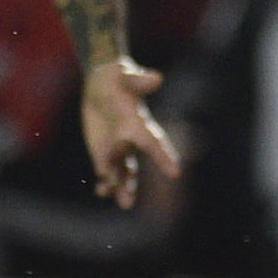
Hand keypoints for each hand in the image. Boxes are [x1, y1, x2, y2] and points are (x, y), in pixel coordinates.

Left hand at [79, 56, 177, 210]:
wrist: (102, 83)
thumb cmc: (117, 76)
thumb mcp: (125, 74)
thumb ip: (138, 80)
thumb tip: (156, 78)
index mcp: (138, 124)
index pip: (154, 143)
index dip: (164, 157)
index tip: (175, 173)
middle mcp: (131, 141)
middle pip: (133, 166)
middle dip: (130, 183)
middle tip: (128, 201)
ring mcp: (118, 149)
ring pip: (121, 174)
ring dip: (120, 189)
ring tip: (122, 203)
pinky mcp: (103, 152)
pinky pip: (106, 171)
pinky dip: (105, 182)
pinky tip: (102, 191)